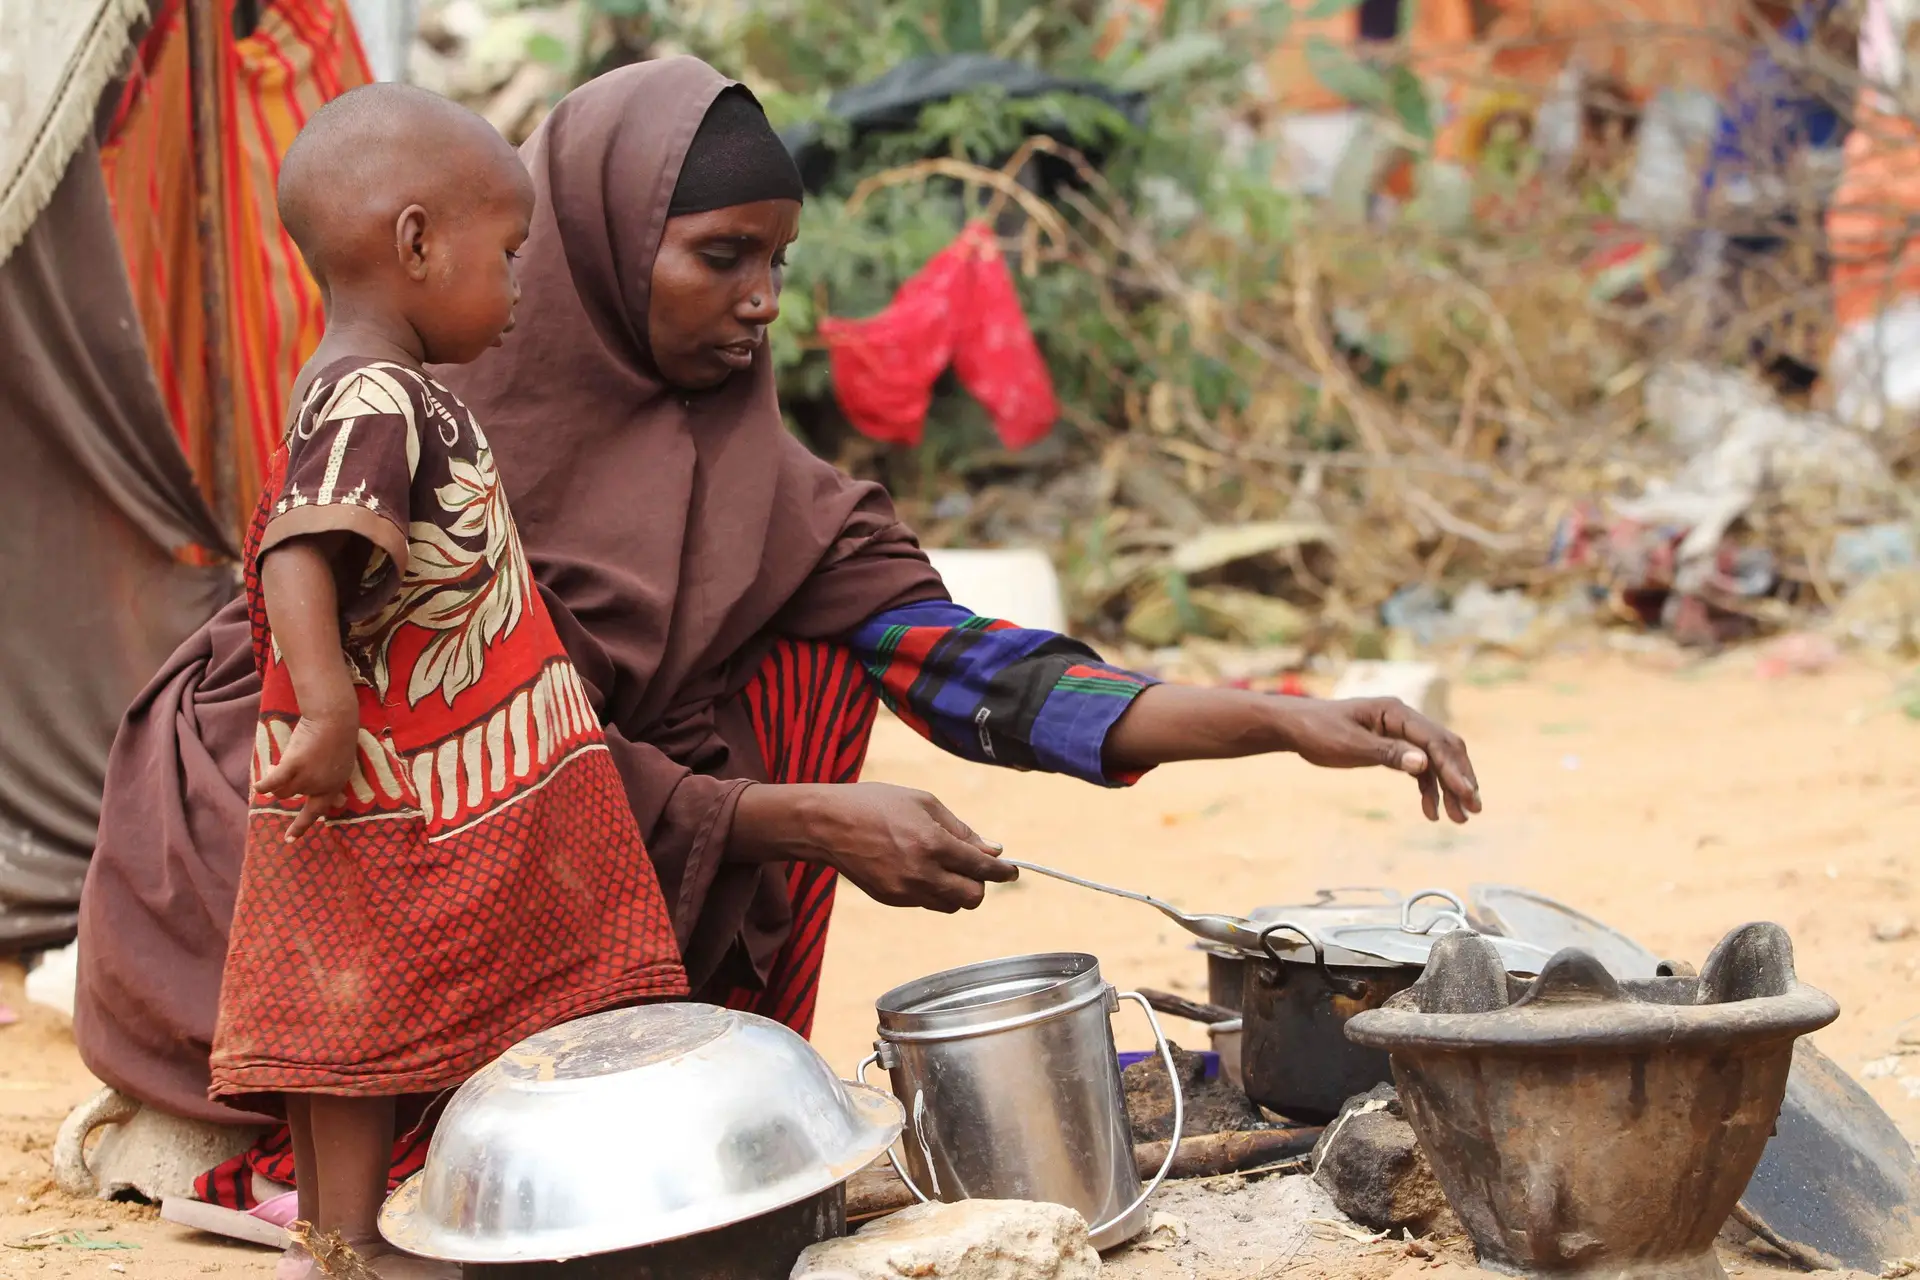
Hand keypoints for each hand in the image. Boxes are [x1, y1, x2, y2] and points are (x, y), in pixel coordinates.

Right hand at [254, 712, 359, 841]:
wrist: (335, 719)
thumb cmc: (338, 737)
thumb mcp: (342, 765)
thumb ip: (333, 782)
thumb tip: (336, 801)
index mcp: (334, 787)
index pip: (316, 812)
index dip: (302, 826)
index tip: (289, 840)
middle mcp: (320, 787)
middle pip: (291, 796)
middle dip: (284, 788)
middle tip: (282, 782)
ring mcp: (307, 778)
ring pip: (281, 788)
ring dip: (276, 779)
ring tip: (281, 762)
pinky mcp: (294, 765)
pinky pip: (274, 781)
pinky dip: (265, 785)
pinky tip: (259, 786)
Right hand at [732, 782, 1016, 912]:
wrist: (828, 824)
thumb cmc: (877, 804)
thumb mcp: (924, 803)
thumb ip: (961, 829)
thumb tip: (993, 849)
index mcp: (933, 843)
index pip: (982, 868)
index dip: (1003, 872)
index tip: (1012, 872)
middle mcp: (922, 873)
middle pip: (972, 898)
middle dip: (980, 884)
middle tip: (974, 868)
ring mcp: (905, 891)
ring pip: (950, 906)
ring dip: (957, 890)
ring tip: (944, 867)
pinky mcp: (891, 900)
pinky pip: (926, 903)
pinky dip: (933, 891)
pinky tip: (920, 869)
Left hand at [1277, 698, 1481, 823]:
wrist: (1295, 727)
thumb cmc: (1318, 731)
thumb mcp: (1350, 745)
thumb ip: (1386, 753)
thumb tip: (1423, 763)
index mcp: (1395, 712)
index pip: (1434, 740)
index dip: (1453, 768)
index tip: (1468, 793)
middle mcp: (1403, 719)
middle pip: (1443, 749)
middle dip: (1460, 778)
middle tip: (1474, 808)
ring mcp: (1399, 733)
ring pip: (1434, 760)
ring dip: (1447, 788)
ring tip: (1459, 818)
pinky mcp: (1392, 746)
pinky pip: (1418, 768)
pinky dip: (1427, 788)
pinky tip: (1431, 811)